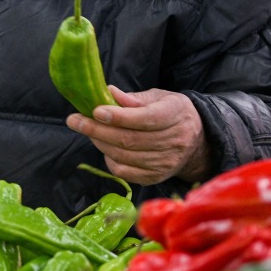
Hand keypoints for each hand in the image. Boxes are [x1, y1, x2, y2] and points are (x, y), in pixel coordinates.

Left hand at [66, 86, 210, 184]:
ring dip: (100, 143)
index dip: (119, 116)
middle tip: (75, 120)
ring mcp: (165, 163)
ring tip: (86, 129)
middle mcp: (173, 141)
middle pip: (130, 139)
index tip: (95, 110)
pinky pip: (125, 172)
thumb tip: (109, 92)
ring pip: (124, 156)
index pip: (145, 119)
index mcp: (175, 115)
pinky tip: (104, 147)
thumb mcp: (159, 97)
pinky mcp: (156, 177)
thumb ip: (134, 98)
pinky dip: (109, 160)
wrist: (196, 142)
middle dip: (97, 130)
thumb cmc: (171, 113)